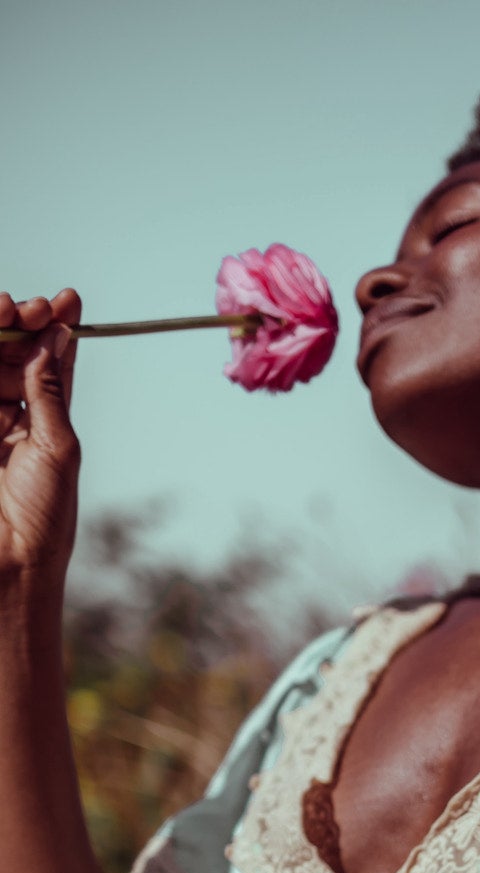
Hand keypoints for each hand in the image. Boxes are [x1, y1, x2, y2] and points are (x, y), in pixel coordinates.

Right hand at [0, 289, 81, 590]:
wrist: (8, 562)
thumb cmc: (43, 516)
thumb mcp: (57, 448)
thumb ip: (51, 393)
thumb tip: (57, 337)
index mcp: (45, 420)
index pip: (48, 362)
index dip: (55, 327)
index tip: (66, 299)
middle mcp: (10, 414)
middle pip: (11, 352)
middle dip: (20, 321)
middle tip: (30, 304)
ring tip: (8, 308)